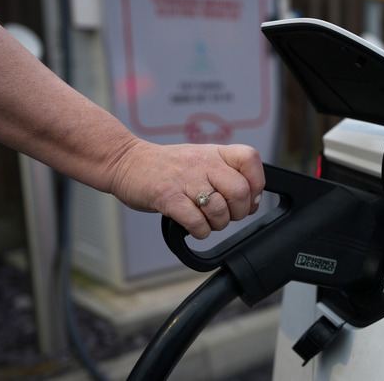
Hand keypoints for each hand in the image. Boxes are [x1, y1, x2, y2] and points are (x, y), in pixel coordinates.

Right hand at [108, 140, 264, 238]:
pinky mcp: (167, 197)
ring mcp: (185, 180)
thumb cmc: (167, 166)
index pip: (250, 159)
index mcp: (215, 153)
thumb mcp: (201, 159)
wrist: (127, 162)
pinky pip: (195, 221)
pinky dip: (200, 231)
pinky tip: (194, 227)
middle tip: (227, 215)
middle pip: (239, 191)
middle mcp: (203, 163)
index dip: (256, 183)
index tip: (249, 197)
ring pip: (219, 209)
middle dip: (238, 212)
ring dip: (218, 224)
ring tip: (207, 221)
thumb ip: (226, 174)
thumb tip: (252, 201)